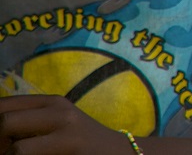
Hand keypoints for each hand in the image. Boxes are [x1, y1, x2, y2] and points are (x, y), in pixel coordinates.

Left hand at [0, 96, 128, 154]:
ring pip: (17, 149)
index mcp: (51, 102)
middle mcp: (59, 112)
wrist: (118, 152)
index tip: (0, 140)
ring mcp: (66, 134)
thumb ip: (28, 121)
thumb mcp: (57, 123)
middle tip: (4, 152)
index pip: (4, 105)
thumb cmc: (80, 141)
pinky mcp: (71, 150)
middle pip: (5, 121)